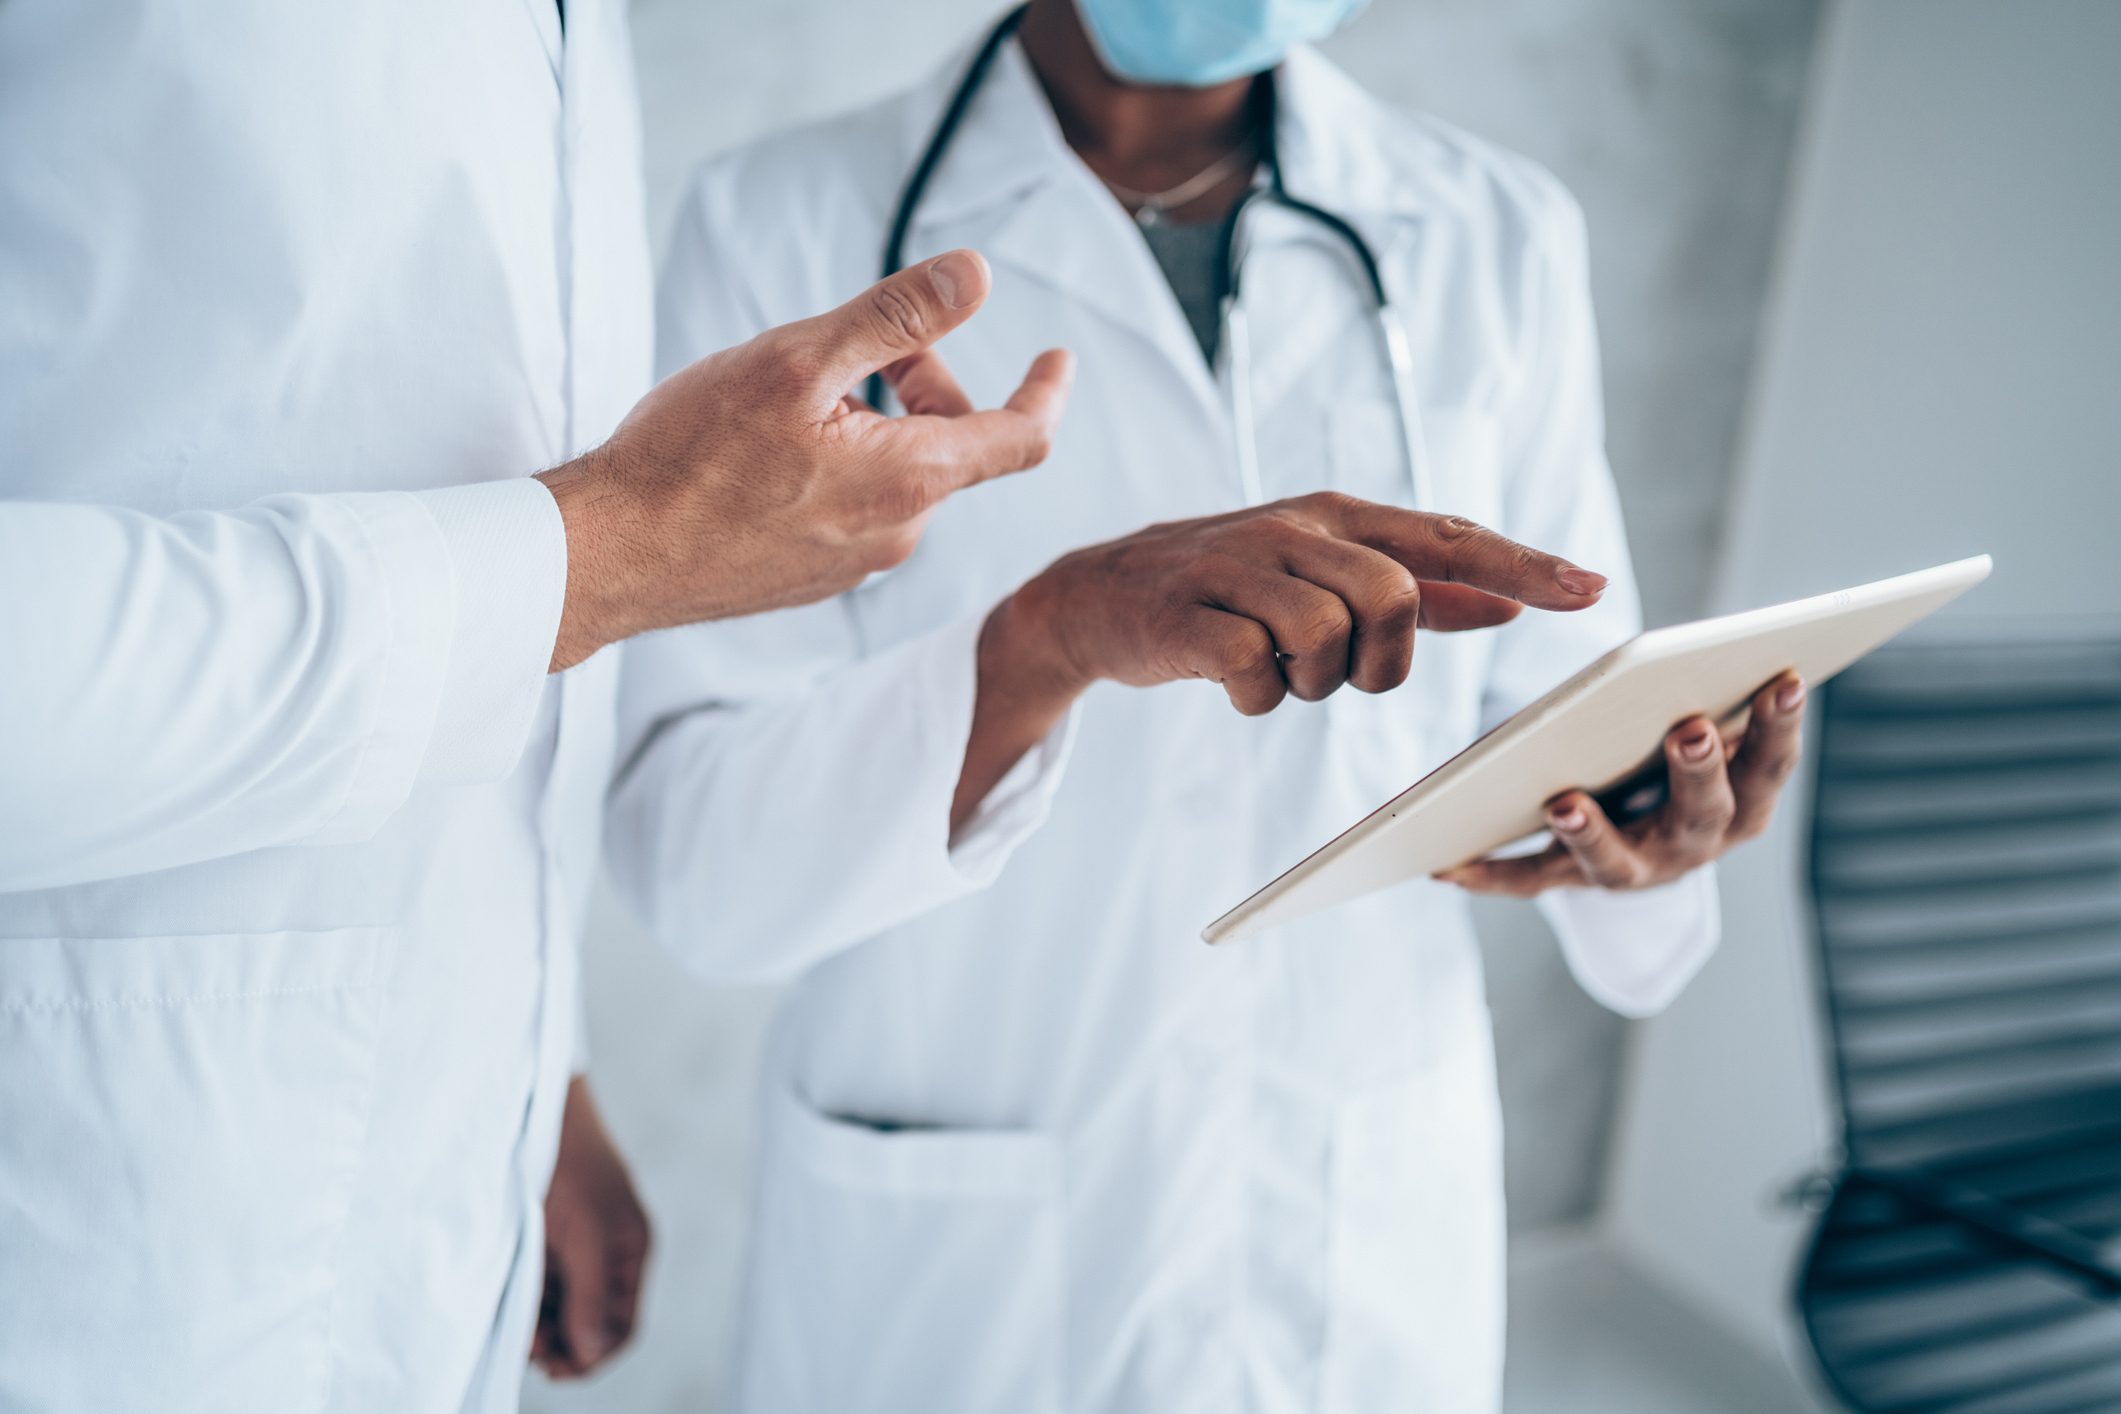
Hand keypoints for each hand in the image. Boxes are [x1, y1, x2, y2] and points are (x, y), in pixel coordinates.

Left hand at [531, 1078, 650, 1380]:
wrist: (526, 1105)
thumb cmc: (567, 1159)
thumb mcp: (587, 1232)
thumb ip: (592, 1294)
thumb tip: (590, 1351)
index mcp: (629, 1251)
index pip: (620, 1327)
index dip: (591, 1356)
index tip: (553, 1368)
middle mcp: (604, 1254)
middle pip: (589, 1325)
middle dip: (561, 1345)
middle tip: (529, 1352)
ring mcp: (571, 1247)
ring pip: (559, 1310)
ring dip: (540, 1328)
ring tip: (516, 1331)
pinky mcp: (540, 1238)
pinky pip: (538, 1287)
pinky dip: (526, 1304)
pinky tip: (510, 1303)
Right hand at [538, 249, 1074, 669]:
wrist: (608, 557)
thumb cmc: (692, 454)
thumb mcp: (799, 359)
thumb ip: (896, 316)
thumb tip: (977, 275)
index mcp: (910, 480)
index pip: (1020, 438)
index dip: (1045, 391)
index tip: (1056, 357)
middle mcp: (896, 534)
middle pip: (950, 447)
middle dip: (925, 384)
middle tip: (864, 346)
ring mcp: (852, 564)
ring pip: (896, 477)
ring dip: (874, 424)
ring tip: (794, 397)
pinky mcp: (809, 579)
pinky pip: (852, 510)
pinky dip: (838, 465)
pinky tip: (765, 452)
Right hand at [951, 493, 1607, 828]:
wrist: (1100, 594)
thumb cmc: (1229, 587)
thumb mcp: (1323, 574)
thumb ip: (1418, 590)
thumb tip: (1508, 602)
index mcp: (1340, 515)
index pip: (1450, 536)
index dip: (1524, 564)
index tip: (1590, 591)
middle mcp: (1296, 528)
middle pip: (1395, 599)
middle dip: (1380, 660)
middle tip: (1340, 670)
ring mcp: (1239, 566)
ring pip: (1328, 639)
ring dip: (1310, 682)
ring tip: (1273, 668)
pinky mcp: (1192, 615)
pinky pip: (1257, 674)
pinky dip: (1253, 697)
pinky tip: (1230, 680)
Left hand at [1440, 671, 1806, 895]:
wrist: (1644, 845)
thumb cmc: (1673, 761)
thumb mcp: (1703, 734)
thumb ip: (1709, 698)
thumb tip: (1716, 645)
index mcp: (1740, 802)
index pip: (1771, 764)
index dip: (1782, 724)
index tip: (1786, 676)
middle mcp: (1693, 845)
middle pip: (1704, 815)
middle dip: (1699, 771)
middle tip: (1690, 728)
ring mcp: (1634, 870)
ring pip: (1617, 861)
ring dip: (1593, 833)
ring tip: (1564, 803)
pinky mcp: (1572, 880)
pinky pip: (1530, 880)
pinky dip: (1490, 876)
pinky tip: (1447, 865)